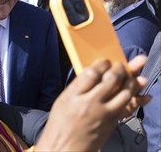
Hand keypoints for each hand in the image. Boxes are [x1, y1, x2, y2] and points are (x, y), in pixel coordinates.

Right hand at [35, 55, 149, 151]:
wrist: (64, 149)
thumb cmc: (60, 125)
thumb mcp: (62, 101)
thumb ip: (78, 87)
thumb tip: (94, 74)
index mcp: (73, 96)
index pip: (92, 73)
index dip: (102, 64)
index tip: (105, 62)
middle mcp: (89, 103)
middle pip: (111, 79)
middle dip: (120, 69)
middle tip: (121, 65)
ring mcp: (103, 114)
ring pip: (125, 92)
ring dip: (131, 81)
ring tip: (132, 77)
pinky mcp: (112, 123)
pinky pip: (128, 108)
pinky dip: (138, 100)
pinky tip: (144, 95)